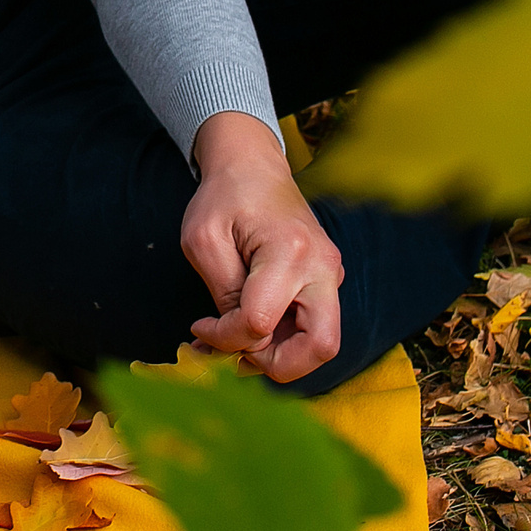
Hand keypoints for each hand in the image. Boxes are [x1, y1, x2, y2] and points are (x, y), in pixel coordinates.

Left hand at [183, 112, 345, 382]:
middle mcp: (322, 267)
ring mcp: (331, 275)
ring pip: (322, 343)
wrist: (253, 166)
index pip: (260, 322)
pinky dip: (285, 339)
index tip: (199, 328)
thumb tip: (237, 339)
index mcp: (288, 252)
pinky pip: (314, 326)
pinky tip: (249, 331)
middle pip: (320, 347)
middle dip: (275, 364)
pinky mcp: (327, 281)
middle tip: (235, 356)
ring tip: (236, 344)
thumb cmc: (224, 198)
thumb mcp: (204, 241)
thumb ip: (223, 293)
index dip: (225, 338)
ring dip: (280, 355)